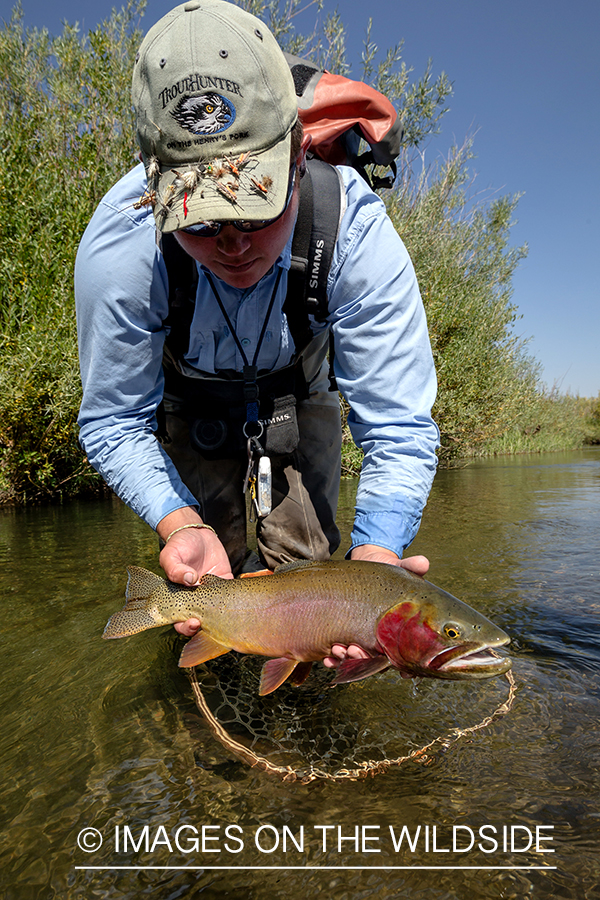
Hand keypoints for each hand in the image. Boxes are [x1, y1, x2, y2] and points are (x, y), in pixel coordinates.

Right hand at [157, 508, 232, 637]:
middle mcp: (196, 599)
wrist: (196, 533)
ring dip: (222, 617)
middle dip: (204, 628)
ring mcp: (212, 593)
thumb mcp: (171, 555)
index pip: (180, 621)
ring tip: (224, 611)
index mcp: (179, 598)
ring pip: (218, 613)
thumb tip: (189, 579)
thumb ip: (174, 568)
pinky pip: (232, 594)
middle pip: (200, 623)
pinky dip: (236, 598)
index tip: (192, 622)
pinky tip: (237, 596)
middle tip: (208, 622)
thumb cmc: (179, 546)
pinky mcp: (225, 582)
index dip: (185, 626)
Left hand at [322, 546, 429, 666]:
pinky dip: (333, 660)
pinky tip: (327, 658)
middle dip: (364, 659)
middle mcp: (381, 640)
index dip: (403, 667)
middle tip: (354, 650)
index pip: (403, 656)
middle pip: (376, 661)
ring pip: (356, 660)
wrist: (367, 565)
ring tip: (338, 649)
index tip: (396, 668)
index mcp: (398, 631)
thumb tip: (424, 562)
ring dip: (346, 659)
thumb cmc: (389, 571)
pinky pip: (339, 655)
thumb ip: (412, 567)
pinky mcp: (345, 635)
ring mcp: (362, 639)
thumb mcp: (401, 568)